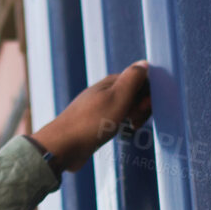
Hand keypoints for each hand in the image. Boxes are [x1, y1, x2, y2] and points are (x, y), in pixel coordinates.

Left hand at [30, 60, 152, 171]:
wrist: (63, 146)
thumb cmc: (91, 122)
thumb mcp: (117, 98)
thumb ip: (132, 79)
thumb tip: (144, 63)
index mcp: (110, 83)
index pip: (139, 80)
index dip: (148, 93)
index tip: (144, 109)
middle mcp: (104, 92)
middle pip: (134, 93)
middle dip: (142, 106)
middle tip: (136, 121)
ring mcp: (99, 107)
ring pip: (126, 107)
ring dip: (135, 116)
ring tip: (132, 127)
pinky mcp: (95, 123)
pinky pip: (116, 119)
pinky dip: (123, 124)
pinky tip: (122, 132)